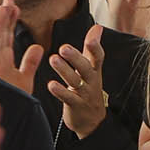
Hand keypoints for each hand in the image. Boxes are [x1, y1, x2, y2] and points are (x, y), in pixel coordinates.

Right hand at [0, 1, 45, 95]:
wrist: (9, 123)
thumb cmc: (14, 104)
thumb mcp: (25, 81)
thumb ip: (30, 63)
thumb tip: (37, 47)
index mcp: (1, 65)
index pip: (4, 39)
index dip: (8, 22)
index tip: (13, 6)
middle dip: (3, 17)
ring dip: (0, 21)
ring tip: (6, 5)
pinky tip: (1, 18)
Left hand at [47, 25, 108, 139]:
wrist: (92, 122)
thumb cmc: (89, 89)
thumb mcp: (93, 69)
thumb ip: (92, 48)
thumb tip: (97, 27)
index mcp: (95, 71)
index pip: (98, 57)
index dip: (96, 48)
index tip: (92, 38)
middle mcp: (92, 82)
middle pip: (86, 68)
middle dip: (76, 58)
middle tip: (63, 48)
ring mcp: (84, 95)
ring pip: (75, 81)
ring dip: (64, 70)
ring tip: (53, 59)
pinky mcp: (75, 106)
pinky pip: (68, 98)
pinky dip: (60, 91)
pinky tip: (51, 84)